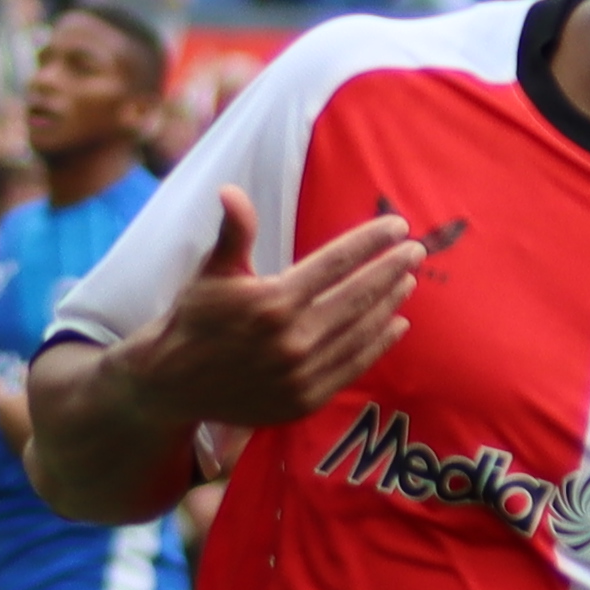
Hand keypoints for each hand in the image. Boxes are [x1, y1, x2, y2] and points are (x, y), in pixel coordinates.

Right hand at [133, 211, 425, 436]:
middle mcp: (291, 339)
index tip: (397, 225)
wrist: (173, 383)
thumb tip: (231, 190)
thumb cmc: (196, 318)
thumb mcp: (213, 271)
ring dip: (389, 303)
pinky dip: (378, 344)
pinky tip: (396, 324)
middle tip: (417, 250)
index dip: (370, 242)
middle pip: (357, 296)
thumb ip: (234, 231)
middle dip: (391, 269)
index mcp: (271, 301)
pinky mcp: (304, 399)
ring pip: (360, 331)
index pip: (335, 263)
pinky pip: (352, 366)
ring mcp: (301, 374)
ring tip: (408, 281)